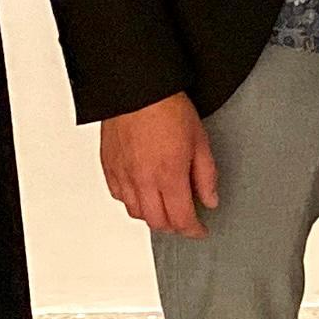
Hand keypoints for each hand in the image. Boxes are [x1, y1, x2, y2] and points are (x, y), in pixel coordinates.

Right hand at [100, 92, 220, 236]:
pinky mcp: (109, 166)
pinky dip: (131, 201)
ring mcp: (123, 174)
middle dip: (174, 226)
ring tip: (164, 207)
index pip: (181, 219)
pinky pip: (118, 196)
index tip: (200, 230)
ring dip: (152, 216)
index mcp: (168, 175)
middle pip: (157, 222)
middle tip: (185, 220)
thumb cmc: (167, 107)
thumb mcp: (200, 140)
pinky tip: (141, 193)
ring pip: (136, 213)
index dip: (193, 230)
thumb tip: (209, 199)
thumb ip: (206, 175)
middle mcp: (142, 180)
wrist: (137, 88)